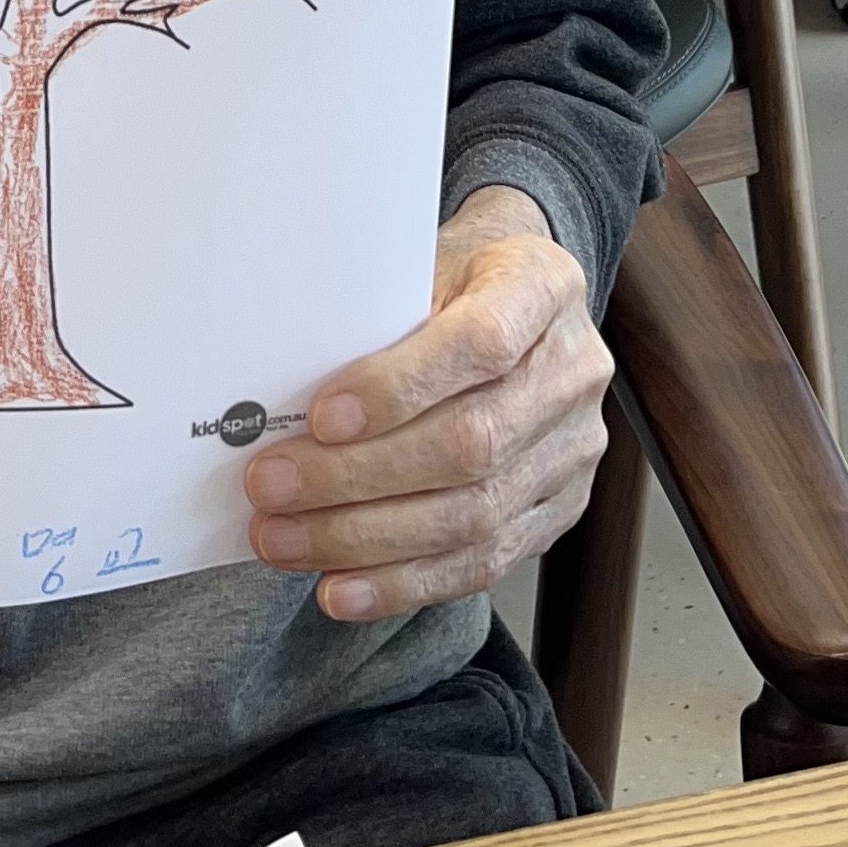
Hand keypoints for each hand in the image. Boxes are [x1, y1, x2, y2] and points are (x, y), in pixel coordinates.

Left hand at [244, 186, 608, 620]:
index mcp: (541, 285)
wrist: (516, 297)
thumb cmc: (452, 276)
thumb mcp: (417, 259)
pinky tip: (341, 588)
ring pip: (474, 516)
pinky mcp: (561, 508)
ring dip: (367, 540)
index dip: (399, 388)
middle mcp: (574, 370)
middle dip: (358, 478)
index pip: (480, 344)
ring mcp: (575, 447)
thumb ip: (374, 314)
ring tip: (285, 541)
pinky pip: (484, 562)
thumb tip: (283, 391)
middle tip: (272, 488)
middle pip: (471, 443)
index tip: (320, 417)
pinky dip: (404, 582)